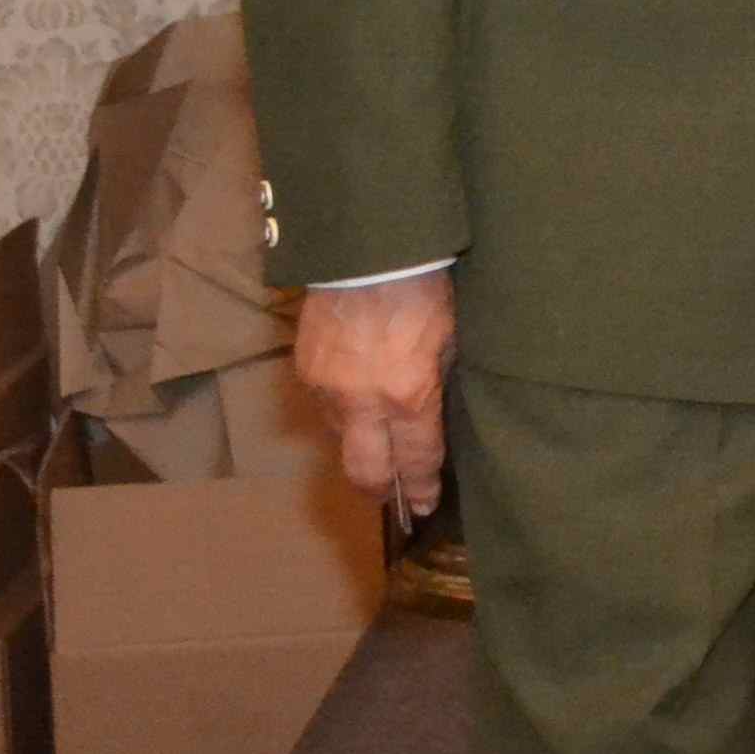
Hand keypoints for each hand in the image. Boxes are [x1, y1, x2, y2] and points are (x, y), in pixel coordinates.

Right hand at [296, 268, 457, 522]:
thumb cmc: (425, 291)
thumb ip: (438, 386)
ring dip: (361, 446)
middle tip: (394, 499)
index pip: (414, 461)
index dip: (420, 488)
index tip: (424, 504)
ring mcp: (328, 389)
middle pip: (366, 471)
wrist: (368, 249)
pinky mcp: (305, 370)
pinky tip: (356, 402)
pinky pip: (324, 406)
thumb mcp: (449, 342)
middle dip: (381, 490)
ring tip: (378, 445)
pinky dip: (342, 412)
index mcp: (408, 397)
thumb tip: (432, 421)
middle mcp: (363, 403)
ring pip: (342, 439)